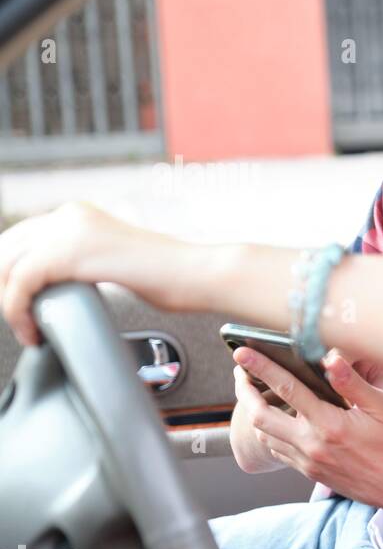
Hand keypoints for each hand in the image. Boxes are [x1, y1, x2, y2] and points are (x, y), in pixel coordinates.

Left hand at [0, 202, 192, 344]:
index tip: (13, 304)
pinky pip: (20, 284)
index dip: (8, 274)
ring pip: (6, 267)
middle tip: (16, 318)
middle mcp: (69, 216)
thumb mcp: (115, 263)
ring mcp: (68, 231)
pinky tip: (33, 333)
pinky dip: (18, 313)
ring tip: (26, 330)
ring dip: (8, 304)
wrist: (198, 273)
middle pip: (6, 250)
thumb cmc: (172, 277)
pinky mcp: (69, 253)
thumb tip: (57, 287)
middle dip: (4, 288)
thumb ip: (84, 263)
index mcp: (79, 216)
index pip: (20, 239)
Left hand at [233, 345, 382, 511]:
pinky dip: (271, 434)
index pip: (287, 389)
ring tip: (254, 395)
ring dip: (255, 414)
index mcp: (329, 424)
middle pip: (260, 417)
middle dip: (244, 392)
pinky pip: (280, 452)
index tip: (243, 353)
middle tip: (240, 373)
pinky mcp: (311, 473)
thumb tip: (329, 358)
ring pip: (265, 436)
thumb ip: (352, 383)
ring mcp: (309, 462)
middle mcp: (312, 445)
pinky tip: (278, 422)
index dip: (261, 368)